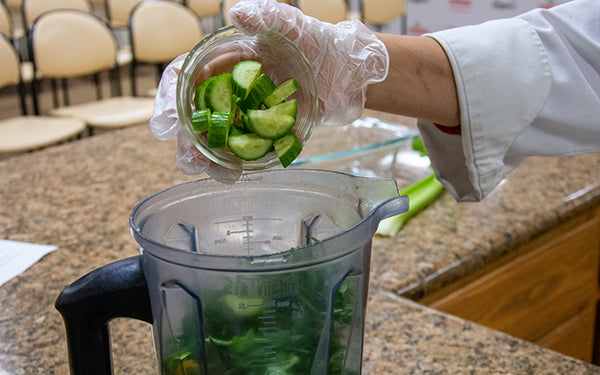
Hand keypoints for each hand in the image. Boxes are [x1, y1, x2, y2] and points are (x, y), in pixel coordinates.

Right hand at [150, 0, 387, 178]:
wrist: (347, 73)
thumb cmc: (317, 43)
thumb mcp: (292, 25)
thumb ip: (267, 16)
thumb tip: (238, 14)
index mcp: (225, 61)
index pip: (185, 77)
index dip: (169, 99)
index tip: (167, 124)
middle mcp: (227, 88)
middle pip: (192, 115)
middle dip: (186, 140)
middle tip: (192, 160)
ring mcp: (243, 113)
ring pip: (211, 137)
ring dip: (207, 158)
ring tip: (217, 174)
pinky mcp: (260, 132)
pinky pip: (238, 151)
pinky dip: (232, 165)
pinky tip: (234, 175)